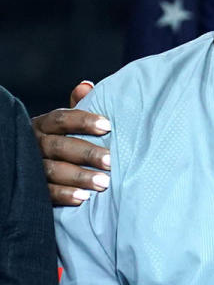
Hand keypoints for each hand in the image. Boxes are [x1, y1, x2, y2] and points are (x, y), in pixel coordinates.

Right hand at [32, 81, 111, 205]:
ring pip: (52, 170)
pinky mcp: (31, 187)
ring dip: (79, 177)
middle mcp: (34, 143)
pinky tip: (83, 198)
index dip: (83, 121)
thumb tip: (86, 85)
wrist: (37, 163)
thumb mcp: (68, 122)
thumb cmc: (62, 138)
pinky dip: (64, 195)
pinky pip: (45, 192)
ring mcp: (30, 166)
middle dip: (87, 154)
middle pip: (59, 147)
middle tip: (111, 160)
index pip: (61, 119)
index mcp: (43, 124)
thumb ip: (79, 105)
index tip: (108, 126)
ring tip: (104, 183)